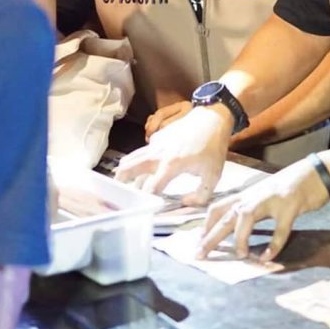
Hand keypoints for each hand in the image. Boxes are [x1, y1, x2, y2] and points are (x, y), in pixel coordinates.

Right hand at [114, 106, 231, 205]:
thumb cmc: (213, 148)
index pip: (151, 187)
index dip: (146, 200)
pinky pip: (142, 151)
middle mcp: (158, 154)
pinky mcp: (157, 137)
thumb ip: (201, 195)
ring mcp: (155, 144)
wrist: (212, 118)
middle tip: (116, 195)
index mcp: (171, 165)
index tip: (144, 210)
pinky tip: (139, 169)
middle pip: (130, 168)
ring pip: (132, 158)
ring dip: (124, 171)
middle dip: (122, 182)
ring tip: (119, 184)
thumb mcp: (213, 175)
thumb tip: (185, 203)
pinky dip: (137, 161)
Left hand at [196, 158, 329, 261]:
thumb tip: (237, 224)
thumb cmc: (290, 185)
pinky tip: (267, 257)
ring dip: (240, 238)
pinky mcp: (290, 207)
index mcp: (247, 194)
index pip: (218, 207)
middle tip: (200, 254)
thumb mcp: (264, 194)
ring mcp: (272, 200)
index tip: (199, 240)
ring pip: (246, 217)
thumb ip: (251, 206)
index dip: (206, 224)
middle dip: (211, 236)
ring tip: (240, 255)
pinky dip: (273, 246)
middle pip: (226, 215)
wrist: (316, 172)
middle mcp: (255, 195)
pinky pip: (279, 230)